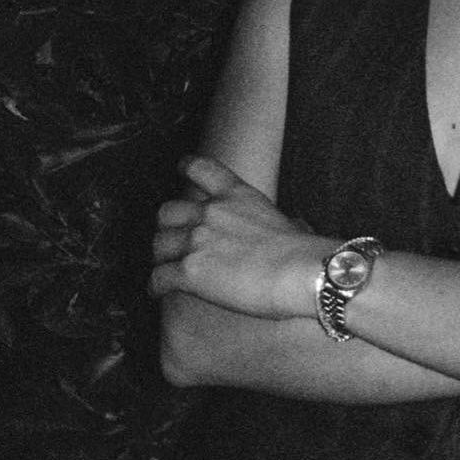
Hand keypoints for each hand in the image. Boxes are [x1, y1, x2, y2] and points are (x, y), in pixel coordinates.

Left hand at [149, 155, 319, 317]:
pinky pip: (157, 277)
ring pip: (158, 244)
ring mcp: (197, 240)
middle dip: (167, 226)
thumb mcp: (289, 221)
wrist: (299, 272)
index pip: (200, 168)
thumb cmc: (304, 252)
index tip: (180, 169)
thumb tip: (297, 227)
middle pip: (167, 211)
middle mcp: (211, 212)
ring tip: (166, 268)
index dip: (186, 167)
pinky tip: (159, 291)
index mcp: (237, 195)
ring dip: (161, 257)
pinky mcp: (189, 272)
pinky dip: (155, 285)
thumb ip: (280, 222)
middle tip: (174, 239)